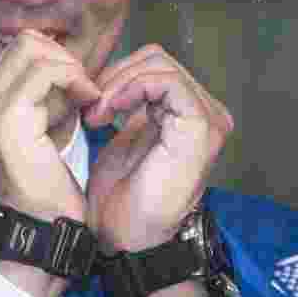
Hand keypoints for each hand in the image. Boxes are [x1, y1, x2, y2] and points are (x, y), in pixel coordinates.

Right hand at [0, 30, 100, 223]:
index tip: (75, 90)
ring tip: (87, 97)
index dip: (52, 62)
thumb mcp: (34, 131)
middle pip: (23, 44)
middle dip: (62, 60)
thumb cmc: (43, 185)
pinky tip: (90, 100)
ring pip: (34, 50)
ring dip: (70, 69)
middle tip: (83, 91)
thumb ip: (33, 97)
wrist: (40, 230)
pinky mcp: (6, 119)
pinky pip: (46, 72)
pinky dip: (75, 79)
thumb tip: (50, 60)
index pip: (14, 52)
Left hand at [84, 45, 232, 254]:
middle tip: (90, 107)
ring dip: (117, 83)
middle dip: (114, 76)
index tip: (88, 101)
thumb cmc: (121, 196)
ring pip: (159, 65)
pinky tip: (109, 112)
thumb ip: (128, 102)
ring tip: (96, 114)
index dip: (115, 73)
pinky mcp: (201, 128)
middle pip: (156, 58)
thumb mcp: (123, 136)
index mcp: (188, 114)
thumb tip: (110, 72)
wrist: (126, 238)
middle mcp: (206, 113)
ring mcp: (208, 120)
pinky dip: (131, 88)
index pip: (153, 64)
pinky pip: (166, 81)